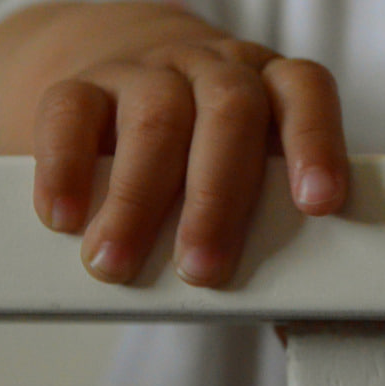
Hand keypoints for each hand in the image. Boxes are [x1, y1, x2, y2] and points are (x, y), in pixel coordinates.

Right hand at [28, 11, 348, 287]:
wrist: (120, 79)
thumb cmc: (202, 149)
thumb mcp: (245, 169)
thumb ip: (270, 222)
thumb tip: (295, 317)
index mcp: (270, 84)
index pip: (305, 91)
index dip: (316, 144)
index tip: (318, 205)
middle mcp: (214, 68)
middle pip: (231, 109)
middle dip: (219, 196)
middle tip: (201, 269)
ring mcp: (148, 70)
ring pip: (155, 116)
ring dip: (138, 198)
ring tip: (118, 264)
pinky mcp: (81, 85)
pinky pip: (72, 111)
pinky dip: (66, 168)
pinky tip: (65, 218)